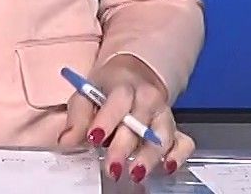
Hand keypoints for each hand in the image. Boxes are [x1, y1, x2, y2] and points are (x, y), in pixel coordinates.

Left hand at [56, 55, 194, 183]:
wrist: (132, 76)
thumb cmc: (107, 90)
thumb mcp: (86, 95)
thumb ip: (76, 118)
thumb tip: (66, 141)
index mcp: (123, 86)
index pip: (118, 101)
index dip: (106, 120)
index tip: (93, 137)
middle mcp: (147, 99)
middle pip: (139, 123)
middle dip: (124, 147)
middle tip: (111, 167)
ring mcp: (163, 114)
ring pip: (163, 135)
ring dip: (150, 156)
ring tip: (136, 173)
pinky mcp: (174, 128)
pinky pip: (183, 143)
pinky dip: (177, 155)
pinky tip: (166, 168)